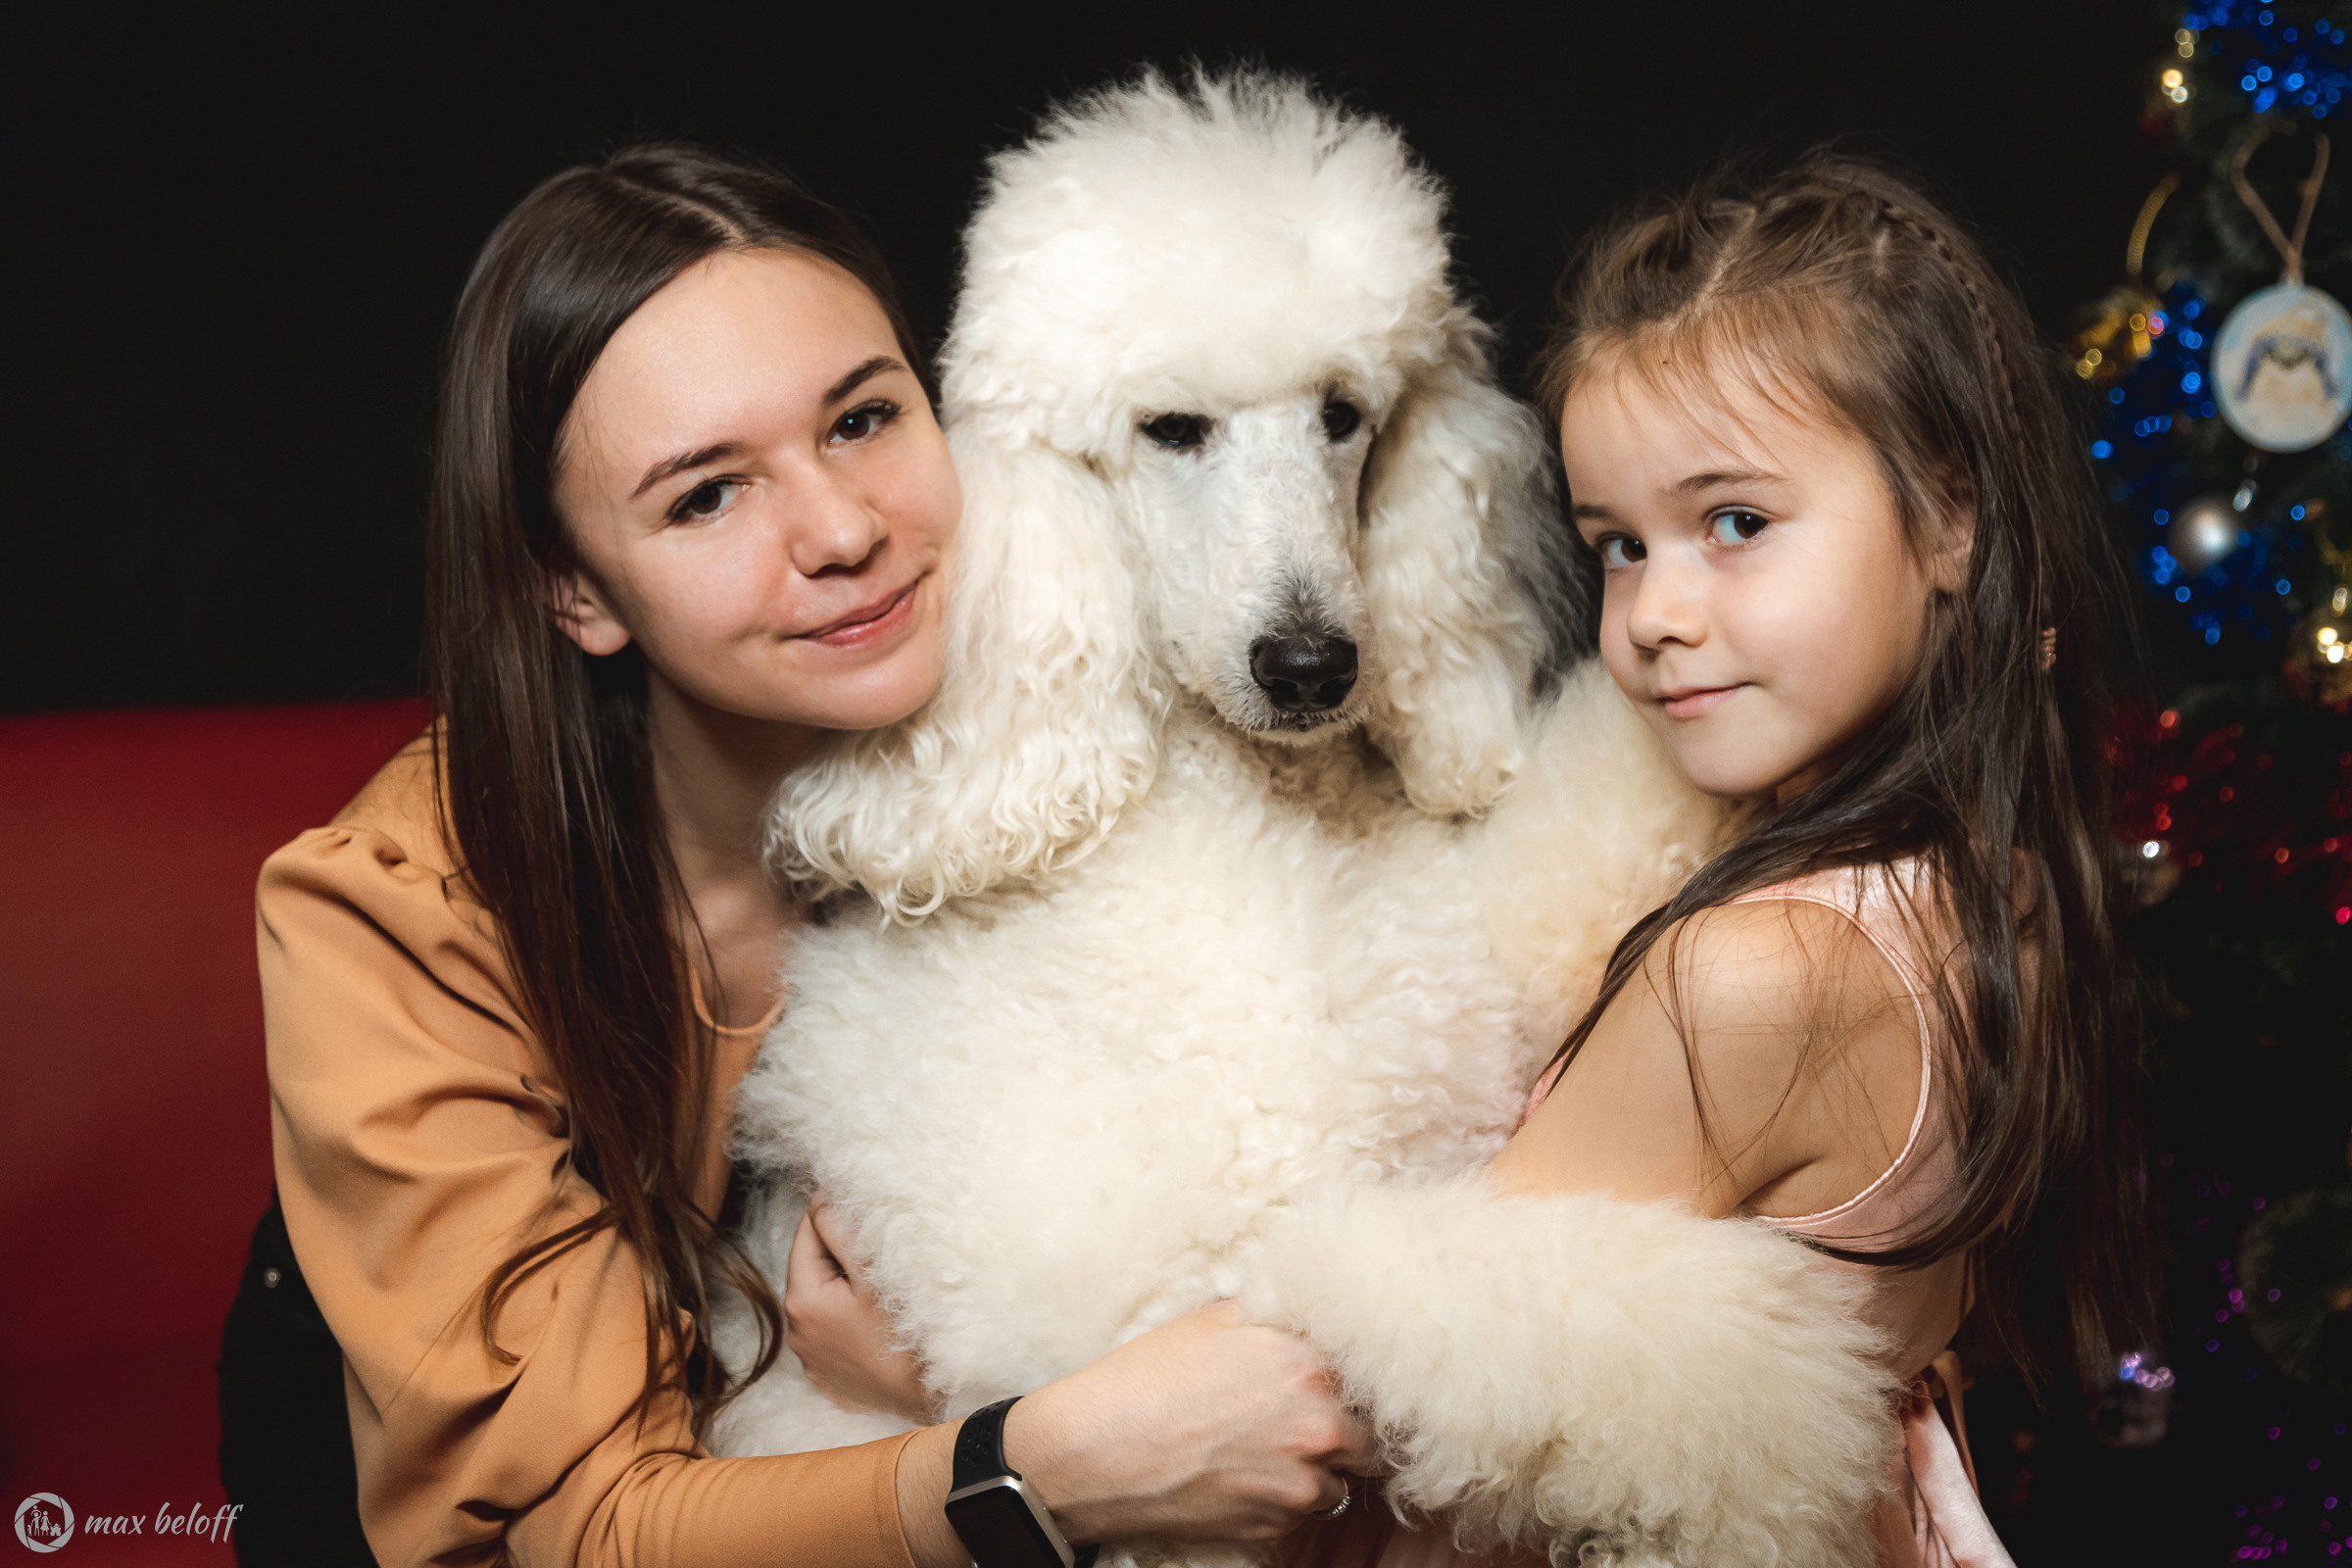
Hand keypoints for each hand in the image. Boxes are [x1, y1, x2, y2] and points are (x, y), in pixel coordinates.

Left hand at [782, 1195, 930, 1422]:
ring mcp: (811, 1359)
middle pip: (812, 1269)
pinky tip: (874, 1321)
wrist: (929, 1395)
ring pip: (821, 1302)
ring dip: (841, 1287)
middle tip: (875, 1246)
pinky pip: (830, 1334)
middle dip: (836, 1253)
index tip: (856, 1205)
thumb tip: (821, 1199)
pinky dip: (845, 1320)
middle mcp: (797, 1331)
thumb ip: (841, 1230)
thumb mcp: (873, 1274)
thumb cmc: (904, 1332)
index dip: (829, 1214)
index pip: (806, 1234)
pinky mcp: (827, 1378)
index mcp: (802, 1299)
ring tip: (878, 1285)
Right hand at [1002, 1300, 1377, 1545]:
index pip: (1374, 1377)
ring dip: (1317, 1469)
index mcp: (1311, 1365)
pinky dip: (1283, 1499)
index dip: (1359, 1381)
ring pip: (1340, 1480)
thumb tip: (1312, 1312)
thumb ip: (1278, 1320)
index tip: (1339, 1383)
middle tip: (1300, 1419)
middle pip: (1369, 1436)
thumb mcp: (1213, 1320)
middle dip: (1344, 1429)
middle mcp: (1320, 1428)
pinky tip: (1241, 1476)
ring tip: (1263, 1449)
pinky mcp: (1276, 1527)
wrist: (1093, 1454)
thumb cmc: (1145, 1380)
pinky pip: (1303, 1513)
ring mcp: (1300, 1485)